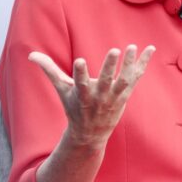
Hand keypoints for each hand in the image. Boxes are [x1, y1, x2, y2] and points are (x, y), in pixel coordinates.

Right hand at [29, 44, 155, 147]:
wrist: (90, 134)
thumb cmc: (74, 107)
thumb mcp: (61, 90)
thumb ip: (49, 70)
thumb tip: (31, 55)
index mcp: (82, 95)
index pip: (80, 83)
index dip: (80, 73)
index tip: (80, 61)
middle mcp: (99, 96)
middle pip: (106, 81)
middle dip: (110, 66)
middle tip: (114, 50)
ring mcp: (114, 97)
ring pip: (123, 80)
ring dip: (128, 64)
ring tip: (131, 47)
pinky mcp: (125, 94)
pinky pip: (135, 77)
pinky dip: (142, 63)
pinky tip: (150, 48)